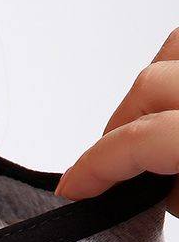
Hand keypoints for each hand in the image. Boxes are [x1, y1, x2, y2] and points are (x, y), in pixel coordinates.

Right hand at [54, 28, 178, 215]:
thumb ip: (175, 189)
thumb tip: (154, 183)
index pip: (138, 138)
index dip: (95, 166)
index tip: (72, 189)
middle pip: (148, 87)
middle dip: (117, 130)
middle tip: (108, 171)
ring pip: (171, 51)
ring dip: (146, 91)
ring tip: (140, 130)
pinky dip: (170, 74)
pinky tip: (167, 108)